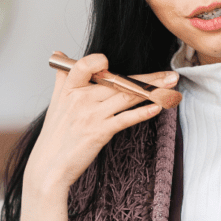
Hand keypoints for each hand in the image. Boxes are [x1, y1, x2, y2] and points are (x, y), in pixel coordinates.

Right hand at [26, 53, 178, 193]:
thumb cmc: (55, 137)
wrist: (49, 167)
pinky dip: (142, 113)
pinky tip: (157, 107)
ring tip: (172, 87)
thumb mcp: (55, 103)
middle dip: (148, 77)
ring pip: (127, 96)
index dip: (99, 61)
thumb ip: (63, 78)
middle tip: (170, 75)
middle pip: (118, 81)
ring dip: (153, 91)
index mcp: (69, 89)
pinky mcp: (100, 132)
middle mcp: (81, 99)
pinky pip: (125, 119)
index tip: (111, 62)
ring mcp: (91, 115)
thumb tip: (59, 52)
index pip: (86, 65)